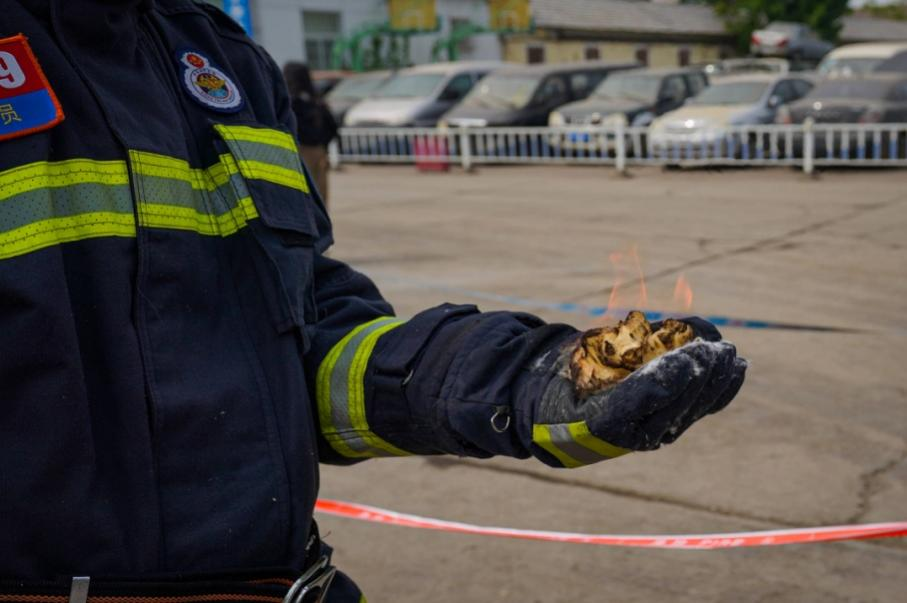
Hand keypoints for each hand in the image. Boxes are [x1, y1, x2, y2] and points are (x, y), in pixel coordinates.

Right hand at [530, 318, 745, 464]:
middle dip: (700, 372)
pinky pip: (701, 409)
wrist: (561, 415)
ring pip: (694, 406)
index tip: (691, 351)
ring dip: (715, 379)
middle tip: (718, 348)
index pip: (646, 395)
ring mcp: (655, 432)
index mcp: (602, 419)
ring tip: (729, 353)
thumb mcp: (578, 359)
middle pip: (677, 402)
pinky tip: (736, 368)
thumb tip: (653, 326)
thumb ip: (611, 342)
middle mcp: (633, 432)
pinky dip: (721, 388)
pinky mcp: (670, 425)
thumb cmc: (566, 380)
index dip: (673, 372)